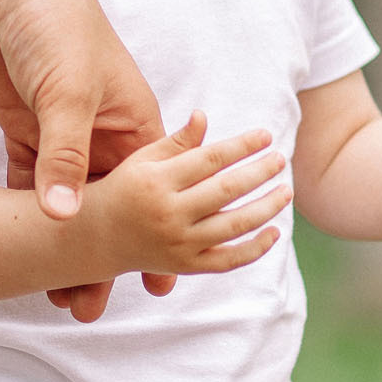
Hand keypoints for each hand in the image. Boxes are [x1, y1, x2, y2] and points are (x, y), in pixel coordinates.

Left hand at [0, 0, 169, 319]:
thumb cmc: (54, 22)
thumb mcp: (66, 93)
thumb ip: (64, 158)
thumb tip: (65, 219)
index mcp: (134, 124)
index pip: (152, 195)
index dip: (155, 242)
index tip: (159, 287)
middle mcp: (103, 135)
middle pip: (109, 211)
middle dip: (102, 260)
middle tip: (88, 309)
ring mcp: (63, 134)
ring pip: (67, 206)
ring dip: (61, 248)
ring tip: (55, 296)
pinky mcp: (26, 130)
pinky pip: (29, 186)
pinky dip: (25, 219)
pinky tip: (19, 254)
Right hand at [62, 112, 287, 318]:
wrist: (95, 238)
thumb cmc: (124, 188)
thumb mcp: (143, 159)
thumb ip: (177, 141)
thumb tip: (203, 115)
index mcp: (157, 181)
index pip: (211, 159)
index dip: (243, 146)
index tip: (266, 136)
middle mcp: (168, 214)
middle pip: (228, 190)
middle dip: (260, 173)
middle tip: (281, 160)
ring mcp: (178, 243)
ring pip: (234, 226)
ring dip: (266, 208)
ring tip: (285, 191)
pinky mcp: (185, 266)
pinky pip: (228, 260)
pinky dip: (255, 249)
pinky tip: (274, 232)